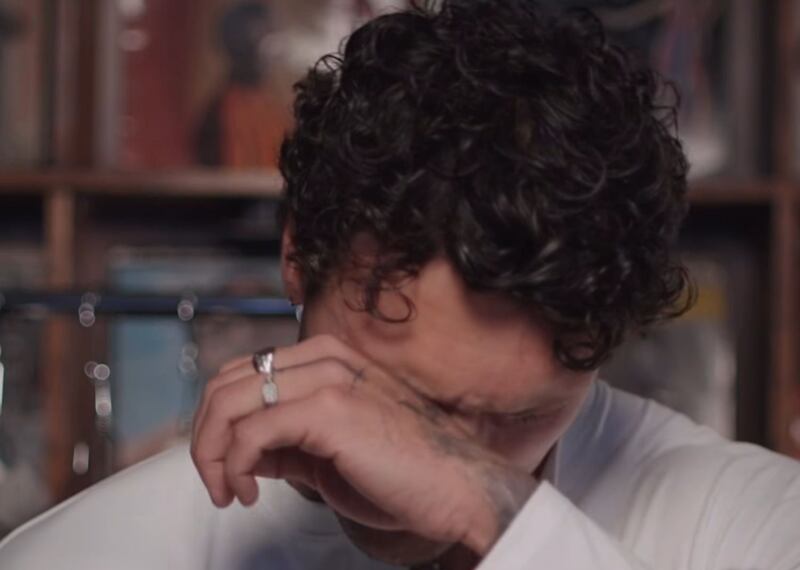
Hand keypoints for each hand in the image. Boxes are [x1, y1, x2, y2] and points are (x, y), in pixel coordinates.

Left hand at [190, 335, 537, 554]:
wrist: (458, 487)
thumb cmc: (405, 472)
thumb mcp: (331, 451)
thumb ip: (286, 440)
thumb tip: (240, 452)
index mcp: (326, 358)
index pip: (244, 373)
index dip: (218, 420)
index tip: (223, 464)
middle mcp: (323, 356)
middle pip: (227, 382)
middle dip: (205, 436)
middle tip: (216, 481)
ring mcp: (326, 377)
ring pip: (230, 402)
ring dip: (211, 453)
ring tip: (227, 490)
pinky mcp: (328, 408)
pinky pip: (251, 433)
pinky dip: (234, 467)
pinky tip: (248, 493)